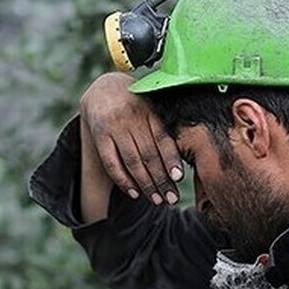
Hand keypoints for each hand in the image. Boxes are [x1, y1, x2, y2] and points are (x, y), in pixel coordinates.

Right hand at [80, 72, 184, 205]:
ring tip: (157, 200)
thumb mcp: (151, 106)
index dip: (171, 158)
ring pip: (132, 161)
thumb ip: (165, 126)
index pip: (162, 138)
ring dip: (146, 184)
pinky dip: (123, 180)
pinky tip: (134, 193)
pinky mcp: (100, 135)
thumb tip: (188, 155)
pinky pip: (112, 162)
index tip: (178, 177)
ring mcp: (114, 126)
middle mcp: (132, 117)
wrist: (102, 88)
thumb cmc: (136, 103)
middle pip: (149, 154)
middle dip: (161, 180)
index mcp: (150, 110)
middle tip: (171, 199)